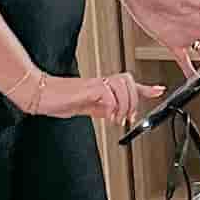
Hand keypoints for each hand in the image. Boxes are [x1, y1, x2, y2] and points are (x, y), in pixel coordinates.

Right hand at [34, 72, 163, 125]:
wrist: (40, 94)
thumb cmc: (57, 99)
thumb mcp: (86, 107)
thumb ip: (101, 108)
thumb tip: (115, 113)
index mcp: (102, 86)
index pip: (128, 84)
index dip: (145, 88)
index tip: (159, 90)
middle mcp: (100, 82)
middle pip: (128, 81)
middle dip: (133, 101)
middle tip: (127, 117)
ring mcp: (94, 84)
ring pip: (122, 85)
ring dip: (124, 105)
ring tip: (116, 118)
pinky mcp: (87, 88)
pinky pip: (108, 93)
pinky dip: (112, 106)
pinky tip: (107, 115)